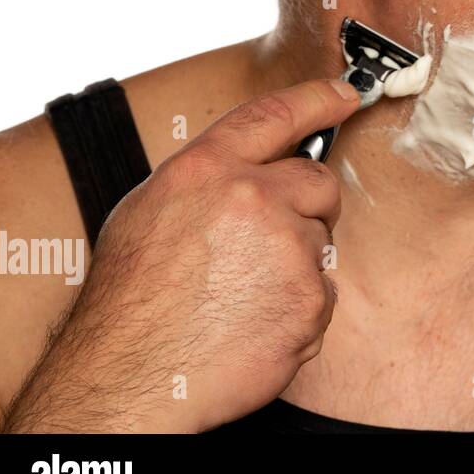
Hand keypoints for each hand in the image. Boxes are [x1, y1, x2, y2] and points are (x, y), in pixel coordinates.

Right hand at [0, 79, 360, 432]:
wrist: (130, 378)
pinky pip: (322, 291)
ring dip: (296, 262)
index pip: (274, 115)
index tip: (344, 95)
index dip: (317, 100)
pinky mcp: (309, 297)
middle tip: (267, 242)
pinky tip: (256, 323)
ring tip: (243, 294)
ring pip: (319, 240)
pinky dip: (299, 308)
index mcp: (206, 170)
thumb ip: (207, 181)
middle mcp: (252, 198)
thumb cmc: (130, 303)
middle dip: (305, 206)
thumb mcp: (148, 213)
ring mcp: (287, 247)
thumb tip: (248, 169)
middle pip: (317, 180)